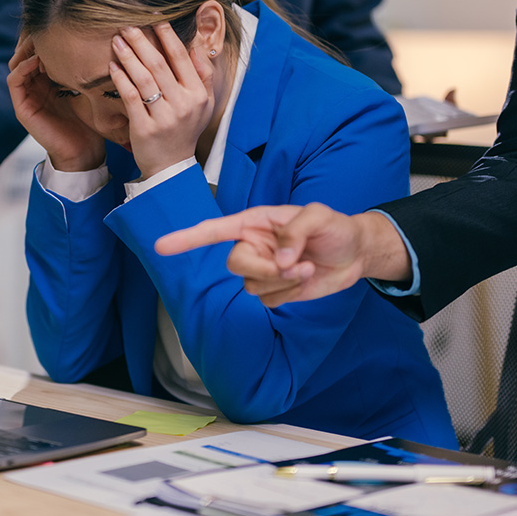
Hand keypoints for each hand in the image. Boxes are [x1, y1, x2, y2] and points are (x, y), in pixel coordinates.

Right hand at [7, 35, 105, 171]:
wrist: (85, 152)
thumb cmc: (92, 121)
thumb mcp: (91, 86)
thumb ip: (89, 66)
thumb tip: (104, 36)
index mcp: (49, 79)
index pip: (40, 49)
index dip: (45, 34)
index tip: (58, 20)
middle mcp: (35, 85)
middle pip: (25, 51)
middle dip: (34, 36)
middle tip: (45, 22)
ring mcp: (27, 96)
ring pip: (17, 62)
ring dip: (26, 48)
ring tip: (40, 37)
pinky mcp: (22, 107)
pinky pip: (14, 80)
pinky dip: (22, 67)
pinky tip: (37, 59)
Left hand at [111, 22, 214, 178]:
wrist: (171, 167)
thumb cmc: (185, 130)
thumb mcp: (204, 104)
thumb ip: (203, 75)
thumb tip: (198, 45)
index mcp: (198, 95)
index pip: (181, 58)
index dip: (167, 36)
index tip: (154, 19)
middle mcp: (184, 104)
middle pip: (159, 64)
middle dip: (142, 41)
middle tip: (127, 25)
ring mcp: (164, 117)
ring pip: (144, 78)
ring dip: (129, 56)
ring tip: (117, 40)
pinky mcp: (145, 128)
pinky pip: (131, 98)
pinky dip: (121, 80)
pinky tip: (113, 66)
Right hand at [155, 205, 412, 306]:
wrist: (355, 254)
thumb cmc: (335, 227)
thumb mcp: (320, 215)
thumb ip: (296, 231)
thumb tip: (278, 258)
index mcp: (255, 222)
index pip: (214, 230)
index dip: (187, 238)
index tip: (161, 247)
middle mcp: (253, 245)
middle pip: (236, 263)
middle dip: (264, 268)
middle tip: (294, 263)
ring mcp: (263, 269)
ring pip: (252, 285)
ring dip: (283, 281)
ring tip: (306, 267)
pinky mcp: (275, 290)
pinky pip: (269, 299)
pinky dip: (289, 292)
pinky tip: (305, 280)